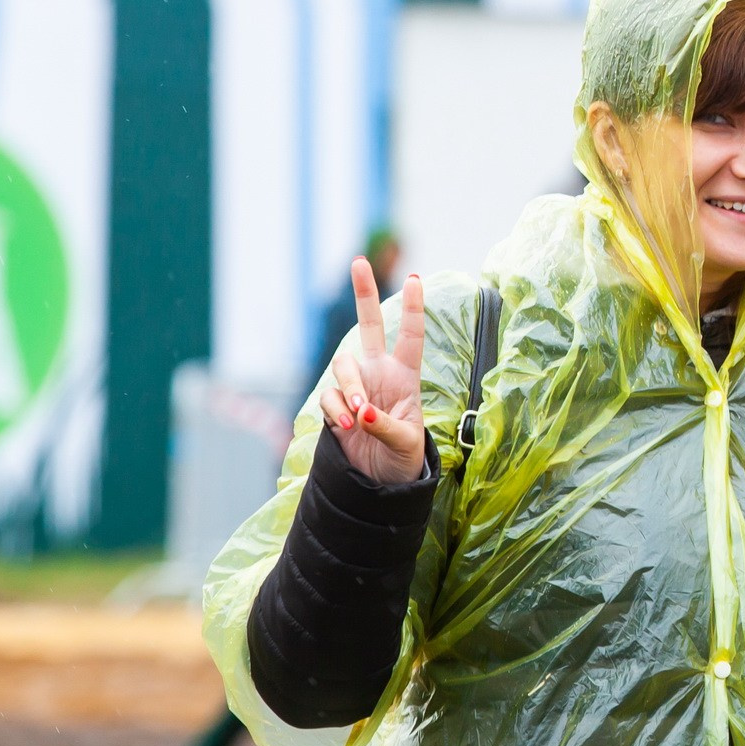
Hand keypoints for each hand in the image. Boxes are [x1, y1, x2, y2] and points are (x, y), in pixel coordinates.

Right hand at [318, 259, 427, 482]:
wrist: (380, 483)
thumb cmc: (404, 460)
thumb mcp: (406, 443)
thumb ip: (385, 424)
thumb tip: (361, 410)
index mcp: (405, 376)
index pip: (410, 336)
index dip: (413, 309)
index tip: (415, 278)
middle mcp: (378, 374)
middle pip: (369, 325)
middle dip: (363, 293)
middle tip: (358, 262)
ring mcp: (354, 387)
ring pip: (343, 364)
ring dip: (348, 386)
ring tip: (357, 416)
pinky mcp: (334, 405)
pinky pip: (329, 395)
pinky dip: (335, 408)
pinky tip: (347, 426)